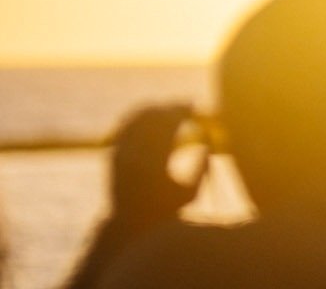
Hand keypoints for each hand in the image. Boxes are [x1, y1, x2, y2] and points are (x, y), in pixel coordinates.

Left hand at [107, 105, 207, 231]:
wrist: (127, 224)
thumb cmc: (163, 210)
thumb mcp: (189, 194)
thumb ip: (201, 169)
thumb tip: (207, 144)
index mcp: (155, 164)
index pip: (169, 125)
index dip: (182, 111)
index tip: (193, 107)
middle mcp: (135, 157)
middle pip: (153, 118)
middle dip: (170, 107)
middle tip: (184, 105)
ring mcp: (121, 155)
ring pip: (137, 118)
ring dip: (155, 109)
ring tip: (169, 108)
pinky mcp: (113, 155)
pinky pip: (125, 126)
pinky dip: (138, 116)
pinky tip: (151, 114)